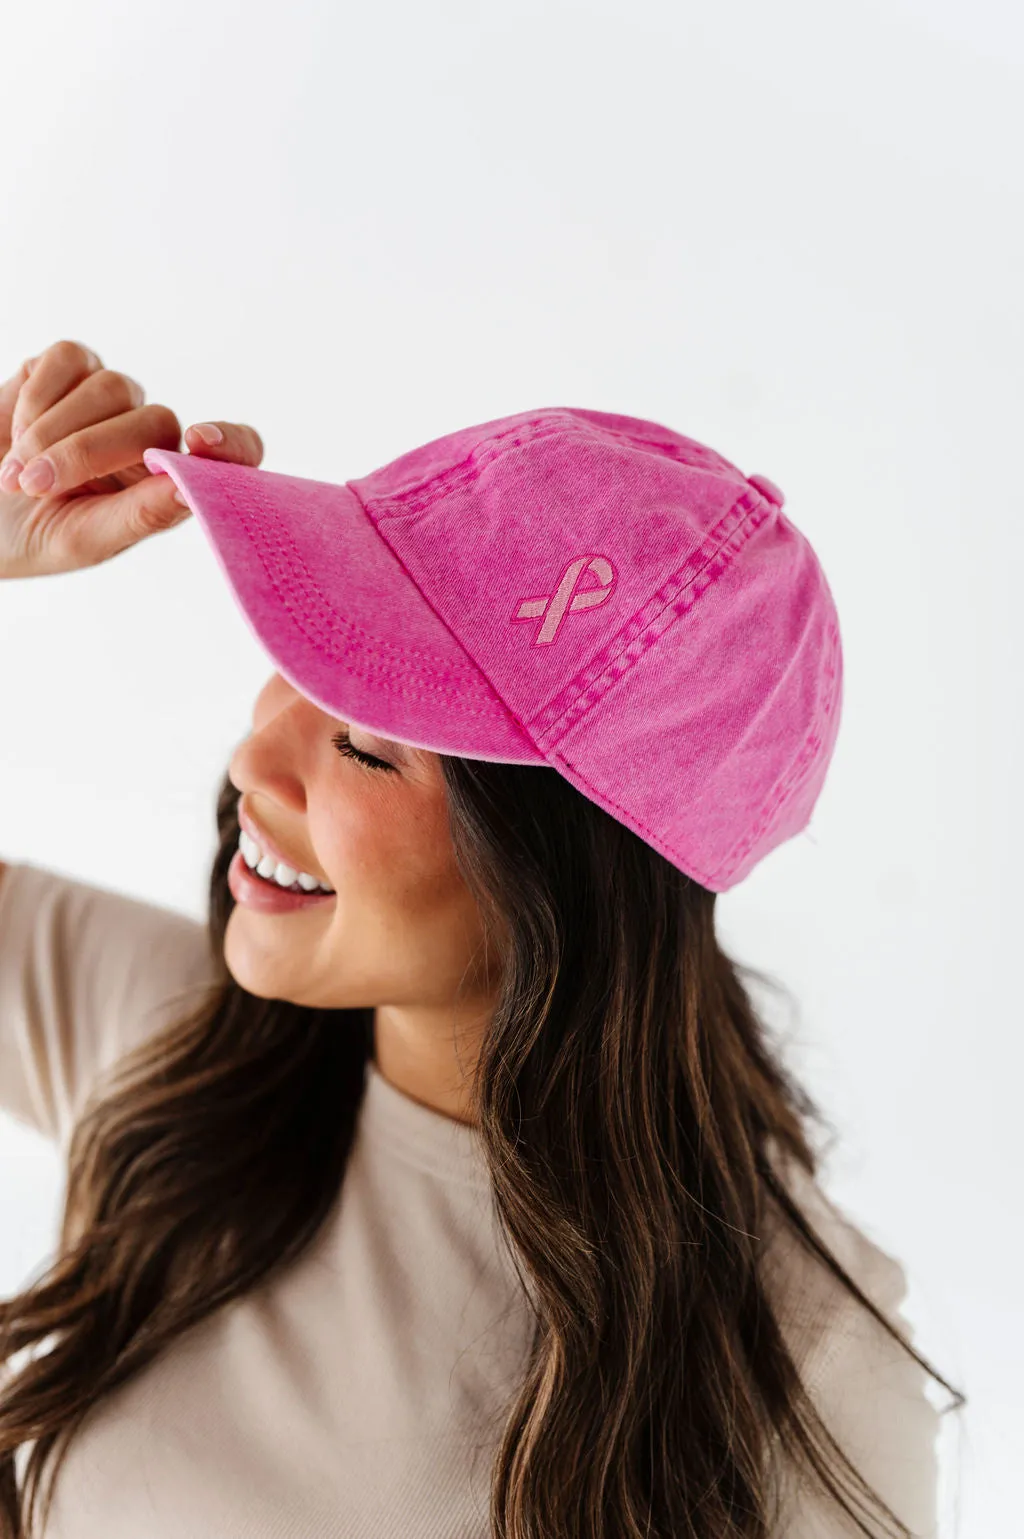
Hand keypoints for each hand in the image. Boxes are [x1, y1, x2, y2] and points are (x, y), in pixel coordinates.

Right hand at [0, 339, 263, 578]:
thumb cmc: (32, 534)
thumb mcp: (86, 538)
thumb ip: (142, 514)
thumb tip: (192, 488)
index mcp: (170, 483)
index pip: (236, 451)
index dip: (231, 442)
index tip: (201, 441)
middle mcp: (150, 435)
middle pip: (155, 420)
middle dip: (89, 452)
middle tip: (34, 485)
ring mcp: (112, 399)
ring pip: (111, 389)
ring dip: (53, 431)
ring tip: (15, 473)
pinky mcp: (70, 365)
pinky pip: (69, 359)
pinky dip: (36, 394)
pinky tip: (14, 427)